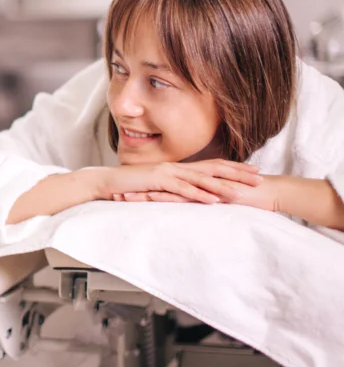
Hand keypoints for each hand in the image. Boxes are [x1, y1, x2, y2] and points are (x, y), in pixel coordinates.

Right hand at [102, 159, 261, 204]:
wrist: (106, 181)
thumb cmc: (129, 186)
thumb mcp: (156, 186)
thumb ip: (174, 188)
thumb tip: (190, 195)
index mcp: (178, 167)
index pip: (212, 166)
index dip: (234, 168)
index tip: (254, 172)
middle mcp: (177, 166)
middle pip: (214, 169)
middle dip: (238, 174)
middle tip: (260, 178)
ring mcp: (168, 172)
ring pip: (202, 179)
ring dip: (224, 186)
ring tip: (243, 193)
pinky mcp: (158, 181)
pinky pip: (183, 188)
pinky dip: (200, 194)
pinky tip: (213, 200)